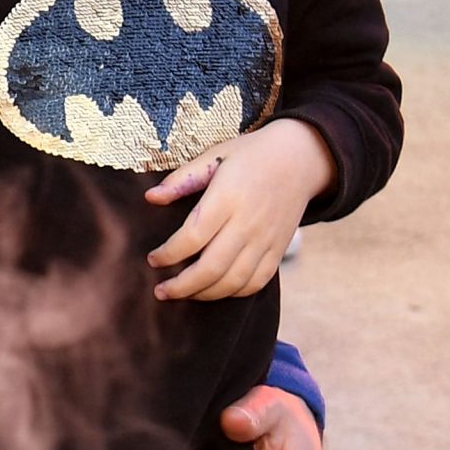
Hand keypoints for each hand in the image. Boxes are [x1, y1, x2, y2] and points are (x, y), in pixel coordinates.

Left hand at [145, 119, 333, 300]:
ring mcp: (266, 240)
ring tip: (183, 293)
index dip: (168, 254)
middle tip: (161, 291)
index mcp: (227, 197)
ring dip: (204, 294)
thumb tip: (150, 197)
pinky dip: (233, 292)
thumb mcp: (214, 156)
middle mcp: (248, 223)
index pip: (192, 237)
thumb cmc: (251, 155)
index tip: (153, 260)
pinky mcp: (279, 250)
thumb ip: (181, 179)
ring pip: (233, 282)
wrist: (300, 159)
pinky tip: (214, 289)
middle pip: (211, 268)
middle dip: (181, 286)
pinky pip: (256, 282)